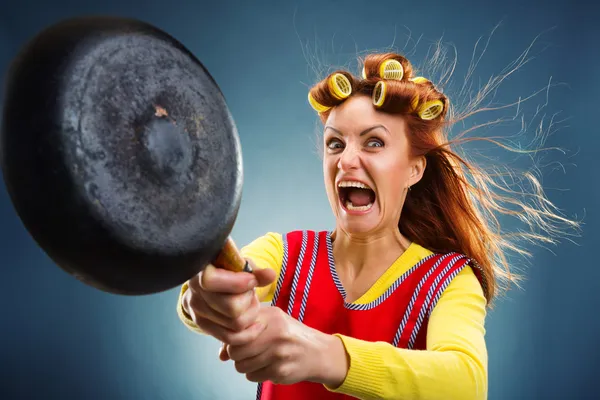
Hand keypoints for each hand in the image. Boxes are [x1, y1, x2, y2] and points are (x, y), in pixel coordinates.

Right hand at [181, 261, 276, 344]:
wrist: (211, 284)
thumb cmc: (228, 271)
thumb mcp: (240, 265)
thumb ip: (255, 271)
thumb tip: (270, 275)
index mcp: (199, 273)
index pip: (211, 281)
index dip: (237, 283)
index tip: (251, 280)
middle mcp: (194, 294)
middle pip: (231, 308)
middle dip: (249, 301)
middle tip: (251, 293)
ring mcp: (197, 313)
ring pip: (235, 324)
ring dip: (251, 314)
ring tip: (250, 303)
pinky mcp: (205, 327)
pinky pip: (231, 338)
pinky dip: (249, 334)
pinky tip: (257, 325)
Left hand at [221, 306, 349, 386]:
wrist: (319, 353)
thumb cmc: (290, 335)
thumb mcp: (271, 323)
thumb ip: (245, 331)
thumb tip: (221, 354)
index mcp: (271, 317)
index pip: (237, 329)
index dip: (233, 338)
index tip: (238, 339)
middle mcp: (275, 333)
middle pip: (236, 350)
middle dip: (237, 355)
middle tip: (247, 352)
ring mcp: (278, 354)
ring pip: (242, 366)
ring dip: (246, 365)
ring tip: (259, 358)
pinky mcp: (280, 372)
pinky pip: (253, 377)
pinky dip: (256, 374)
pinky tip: (268, 366)